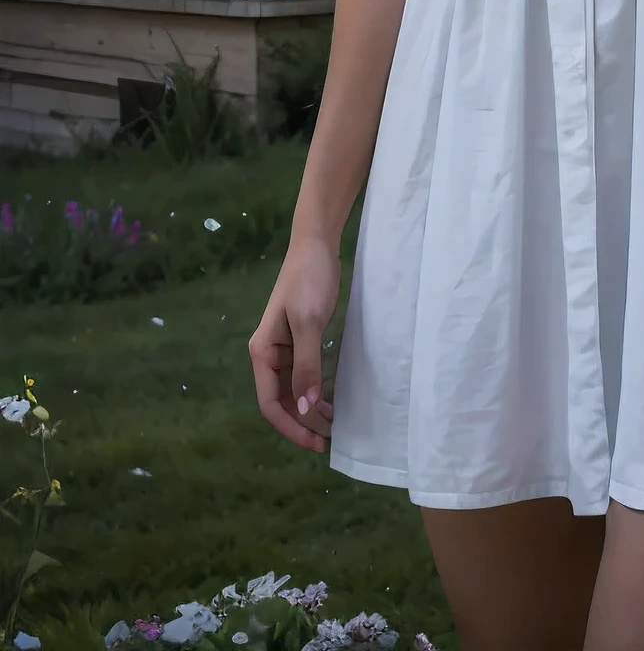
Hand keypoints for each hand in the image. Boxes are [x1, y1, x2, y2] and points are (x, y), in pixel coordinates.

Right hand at [249, 234, 341, 452]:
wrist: (316, 246)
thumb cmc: (308, 281)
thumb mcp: (308, 323)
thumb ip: (306, 365)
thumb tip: (306, 409)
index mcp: (262, 353)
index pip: (270, 404)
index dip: (291, 427)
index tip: (316, 443)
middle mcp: (269, 355)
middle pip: (282, 401)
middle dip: (303, 423)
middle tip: (331, 439)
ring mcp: (284, 348)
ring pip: (294, 390)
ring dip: (310, 410)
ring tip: (335, 425)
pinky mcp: (300, 340)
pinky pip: (304, 375)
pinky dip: (315, 390)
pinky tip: (332, 399)